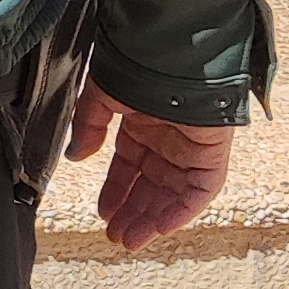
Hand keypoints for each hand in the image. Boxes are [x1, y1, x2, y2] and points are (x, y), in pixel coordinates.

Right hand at [67, 78, 233, 250]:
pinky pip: (201, 189)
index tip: (103, 212)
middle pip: (151, 186)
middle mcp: (167, 138)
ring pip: (174, 192)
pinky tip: (162, 226)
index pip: (129, 167)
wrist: (169, 49)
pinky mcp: (212, 151)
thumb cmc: (136, 62)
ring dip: (154, 217)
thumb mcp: (100, 94)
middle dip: (134, 212)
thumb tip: (76, 155)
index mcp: (142, 123)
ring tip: (133, 239)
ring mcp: (190, 146)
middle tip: (118, 236)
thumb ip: (88, 125)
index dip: (116, 191)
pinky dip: (183, 209)